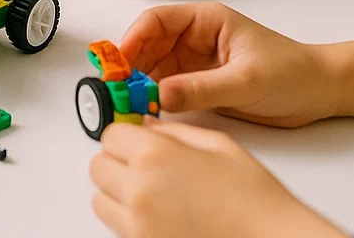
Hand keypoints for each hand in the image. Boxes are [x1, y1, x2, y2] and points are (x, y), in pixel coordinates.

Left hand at [90, 121, 344, 237]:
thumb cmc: (256, 199)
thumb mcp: (218, 144)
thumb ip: (175, 131)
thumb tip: (146, 125)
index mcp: (154, 154)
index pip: (109, 136)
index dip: (126, 138)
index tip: (140, 144)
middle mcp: (139, 190)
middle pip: (98, 167)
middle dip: (117, 164)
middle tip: (147, 169)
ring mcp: (139, 226)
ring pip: (100, 201)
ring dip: (117, 195)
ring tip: (154, 197)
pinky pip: (118, 230)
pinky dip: (130, 223)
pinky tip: (161, 220)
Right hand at [118, 2, 334, 126]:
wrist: (319, 93)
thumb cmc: (291, 73)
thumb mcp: (246, 80)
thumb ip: (202, 88)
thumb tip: (159, 95)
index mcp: (204, 20)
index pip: (157, 20)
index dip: (134, 38)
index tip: (120, 62)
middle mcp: (193, 37)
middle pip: (149, 44)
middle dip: (130, 63)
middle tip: (117, 88)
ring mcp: (194, 61)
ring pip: (153, 67)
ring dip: (139, 82)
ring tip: (128, 101)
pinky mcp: (197, 84)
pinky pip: (166, 87)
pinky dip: (153, 97)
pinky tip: (146, 109)